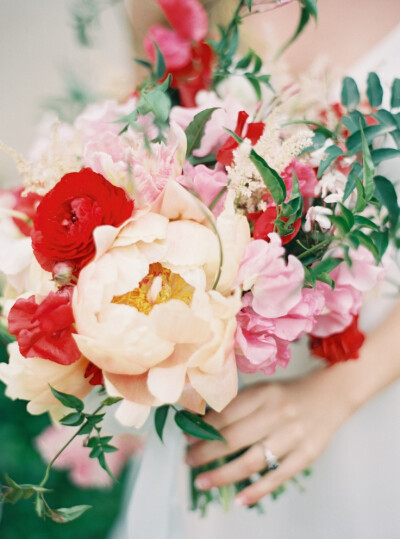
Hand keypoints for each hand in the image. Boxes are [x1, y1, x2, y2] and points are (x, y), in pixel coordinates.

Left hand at [186, 366, 356, 505]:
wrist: (332, 394)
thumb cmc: (289, 394)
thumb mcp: (262, 389)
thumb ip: (237, 404)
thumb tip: (202, 421)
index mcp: (263, 394)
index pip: (226, 414)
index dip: (203, 428)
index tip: (186, 436)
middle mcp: (277, 414)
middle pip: (234, 438)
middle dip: (206, 452)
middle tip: (188, 460)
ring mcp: (293, 436)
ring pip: (252, 460)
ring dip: (223, 474)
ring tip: (202, 481)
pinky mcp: (306, 455)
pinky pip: (278, 477)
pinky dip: (258, 490)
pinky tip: (240, 499)